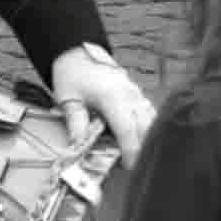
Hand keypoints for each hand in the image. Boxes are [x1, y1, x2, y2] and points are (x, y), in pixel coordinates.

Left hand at [50, 43, 156, 163]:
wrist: (77, 53)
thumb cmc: (72, 74)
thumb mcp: (67, 97)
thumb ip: (76, 120)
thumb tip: (79, 143)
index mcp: (113, 97)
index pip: (127, 128)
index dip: (130, 149)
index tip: (129, 166)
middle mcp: (129, 95)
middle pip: (146, 127)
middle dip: (143, 148)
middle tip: (135, 167)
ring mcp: (136, 93)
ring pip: (152, 120)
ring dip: (147, 138)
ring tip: (139, 157)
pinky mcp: (137, 94)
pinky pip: (150, 113)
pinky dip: (149, 127)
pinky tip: (143, 140)